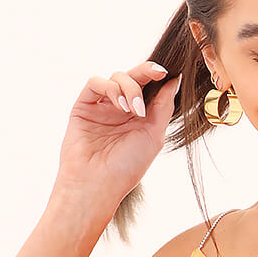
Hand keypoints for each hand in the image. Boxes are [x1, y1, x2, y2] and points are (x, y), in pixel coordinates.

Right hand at [54, 60, 180, 209]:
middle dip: (146, 73)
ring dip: (130, 87)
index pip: (149, 86)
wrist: (98, 184)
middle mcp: (121, 109)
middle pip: (134, 76)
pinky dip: (110, 88)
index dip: (157, 75)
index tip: (167, 72)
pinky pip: (95, 83)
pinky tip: (120, 106)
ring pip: (116, 77)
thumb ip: (163, 106)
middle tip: (158, 74)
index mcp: (140, 116)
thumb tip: (174, 80)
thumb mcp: (154, 135)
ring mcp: (102, 106)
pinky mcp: (84, 106)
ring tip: (134, 110)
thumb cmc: (127, 167)